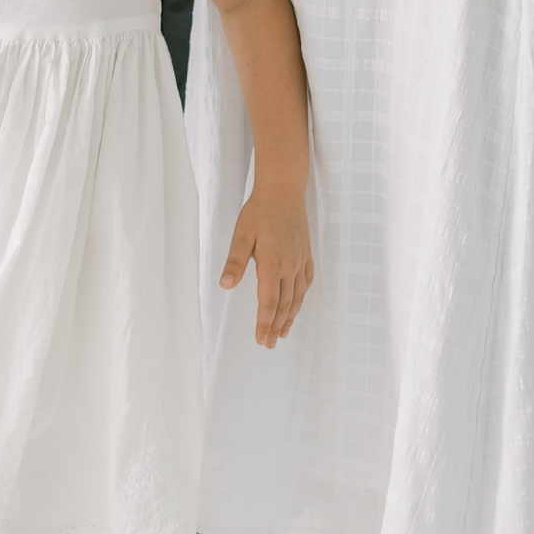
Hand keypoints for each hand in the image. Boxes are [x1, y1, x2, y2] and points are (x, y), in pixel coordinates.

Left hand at [220, 183, 313, 347]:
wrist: (284, 190)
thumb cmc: (259, 211)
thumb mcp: (241, 235)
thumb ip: (235, 262)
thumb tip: (226, 285)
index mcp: (272, 264)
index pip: (269, 302)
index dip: (264, 323)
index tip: (261, 340)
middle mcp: (289, 266)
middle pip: (285, 305)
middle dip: (276, 326)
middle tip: (270, 344)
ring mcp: (300, 260)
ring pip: (298, 296)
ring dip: (291, 317)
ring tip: (283, 332)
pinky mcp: (305, 253)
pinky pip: (306, 281)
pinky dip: (302, 296)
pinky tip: (298, 303)